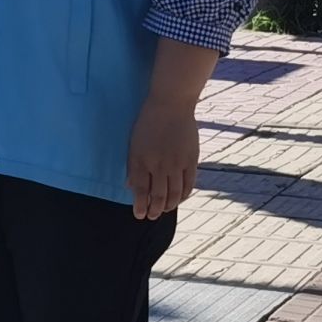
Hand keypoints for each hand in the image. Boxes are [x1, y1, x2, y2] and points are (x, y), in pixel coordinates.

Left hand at [126, 96, 199, 220]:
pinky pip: (188, 184)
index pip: (141, 190)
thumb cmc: (148, 122)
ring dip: (169, 206)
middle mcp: (159, 165)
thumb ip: (133, 165)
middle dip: (154, 210)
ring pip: (174, 193)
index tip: (138, 215)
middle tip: (151, 216)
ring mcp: (176, 164)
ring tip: (164, 211)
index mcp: (141, 160)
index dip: (140, 205)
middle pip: (158, 195)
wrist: (171, 105)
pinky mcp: (190, 160)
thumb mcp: (133, 142)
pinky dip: (184, 195)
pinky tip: (180, 199)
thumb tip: (131, 186)